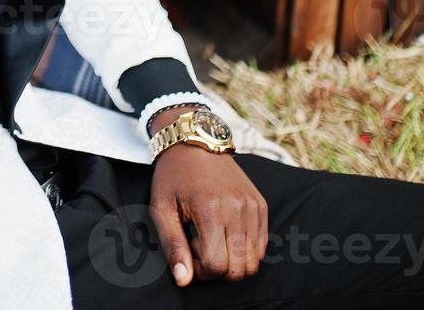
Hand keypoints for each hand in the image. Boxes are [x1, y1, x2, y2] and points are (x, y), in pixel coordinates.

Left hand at [149, 129, 267, 286]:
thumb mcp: (162, 209)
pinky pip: (261, 245)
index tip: (190, 250)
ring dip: (232, 260)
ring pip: (253, 261)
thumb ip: (173, 247)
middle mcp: (238, 209)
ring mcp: (253, 206)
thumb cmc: (173, 177)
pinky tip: (225, 231)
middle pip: (239, 269)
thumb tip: (184, 280)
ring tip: (212, 238)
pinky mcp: (261, 205)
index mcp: (211, 210)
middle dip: (218, 269)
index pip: (218, 266)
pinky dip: (245, 249)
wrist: (194, 143)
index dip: (202, 270)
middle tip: (200, 246)